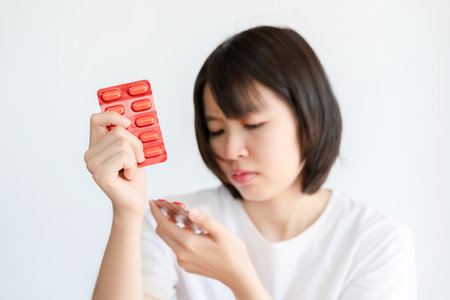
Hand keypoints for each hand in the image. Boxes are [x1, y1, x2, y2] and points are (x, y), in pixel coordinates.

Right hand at [84, 112, 146, 215]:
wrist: (134, 201)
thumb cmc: (133, 177)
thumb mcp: (132, 151)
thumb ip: (126, 136)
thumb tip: (128, 121)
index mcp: (96, 145)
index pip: (96, 119)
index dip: (113, 116)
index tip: (127, 124)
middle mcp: (90, 154)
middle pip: (118, 132)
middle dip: (136, 144)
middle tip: (137, 159)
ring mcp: (92, 164)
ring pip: (122, 144)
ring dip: (134, 158)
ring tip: (131, 169)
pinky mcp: (100, 174)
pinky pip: (123, 157)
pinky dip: (133, 166)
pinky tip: (128, 176)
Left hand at [149, 200, 271, 298]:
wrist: (238, 275)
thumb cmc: (232, 253)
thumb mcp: (221, 232)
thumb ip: (204, 220)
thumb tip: (190, 210)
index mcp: (189, 243)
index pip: (164, 225)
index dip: (157, 212)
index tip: (153, 202)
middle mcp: (182, 254)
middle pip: (163, 232)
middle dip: (162, 218)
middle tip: (168, 206)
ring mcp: (183, 261)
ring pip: (169, 240)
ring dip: (171, 227)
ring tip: (182, 216)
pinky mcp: (187, 265)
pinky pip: (177, 248)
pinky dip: (179, 237)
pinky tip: (191, 231)